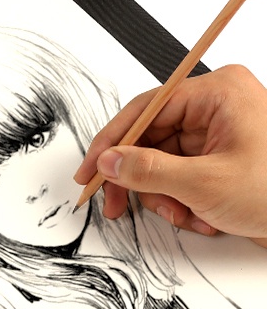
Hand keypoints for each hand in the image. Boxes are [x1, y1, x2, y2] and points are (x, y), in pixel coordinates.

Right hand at [74, 65, 266, 246]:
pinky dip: (179, 199)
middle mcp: (216, 107)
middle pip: (150, 138)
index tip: (90, 171)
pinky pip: (179, 174)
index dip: (111, 142)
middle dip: (139, 179)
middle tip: (117, 206)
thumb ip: (148, 171)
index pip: (146, 109)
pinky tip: (197, 216)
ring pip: (161, 161)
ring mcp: (218, 132)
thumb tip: (108, 162)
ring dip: (163, 196)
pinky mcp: (219, 156)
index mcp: (218, 93)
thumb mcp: (204, 184)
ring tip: (181, 215)